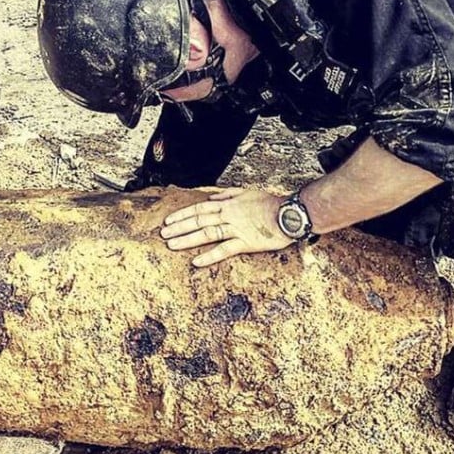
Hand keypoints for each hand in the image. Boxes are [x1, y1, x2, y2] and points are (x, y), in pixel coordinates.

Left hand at [160, 188, 293, 266]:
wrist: (289, 213)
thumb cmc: (271, 203)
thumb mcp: (247, 192)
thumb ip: (228, 195)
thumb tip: (212, 198)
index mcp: (228, 204)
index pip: (200, 209)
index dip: (183, 214)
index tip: (168, 221)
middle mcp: (229, 215)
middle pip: (199, 221)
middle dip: (179, 227)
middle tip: (163, 234)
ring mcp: (236, 229)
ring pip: (207, 234)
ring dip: (188, 239)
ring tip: (172, 245)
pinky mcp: (246, 242)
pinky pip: (224, 250)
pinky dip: (210, 255)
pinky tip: (196, 261)